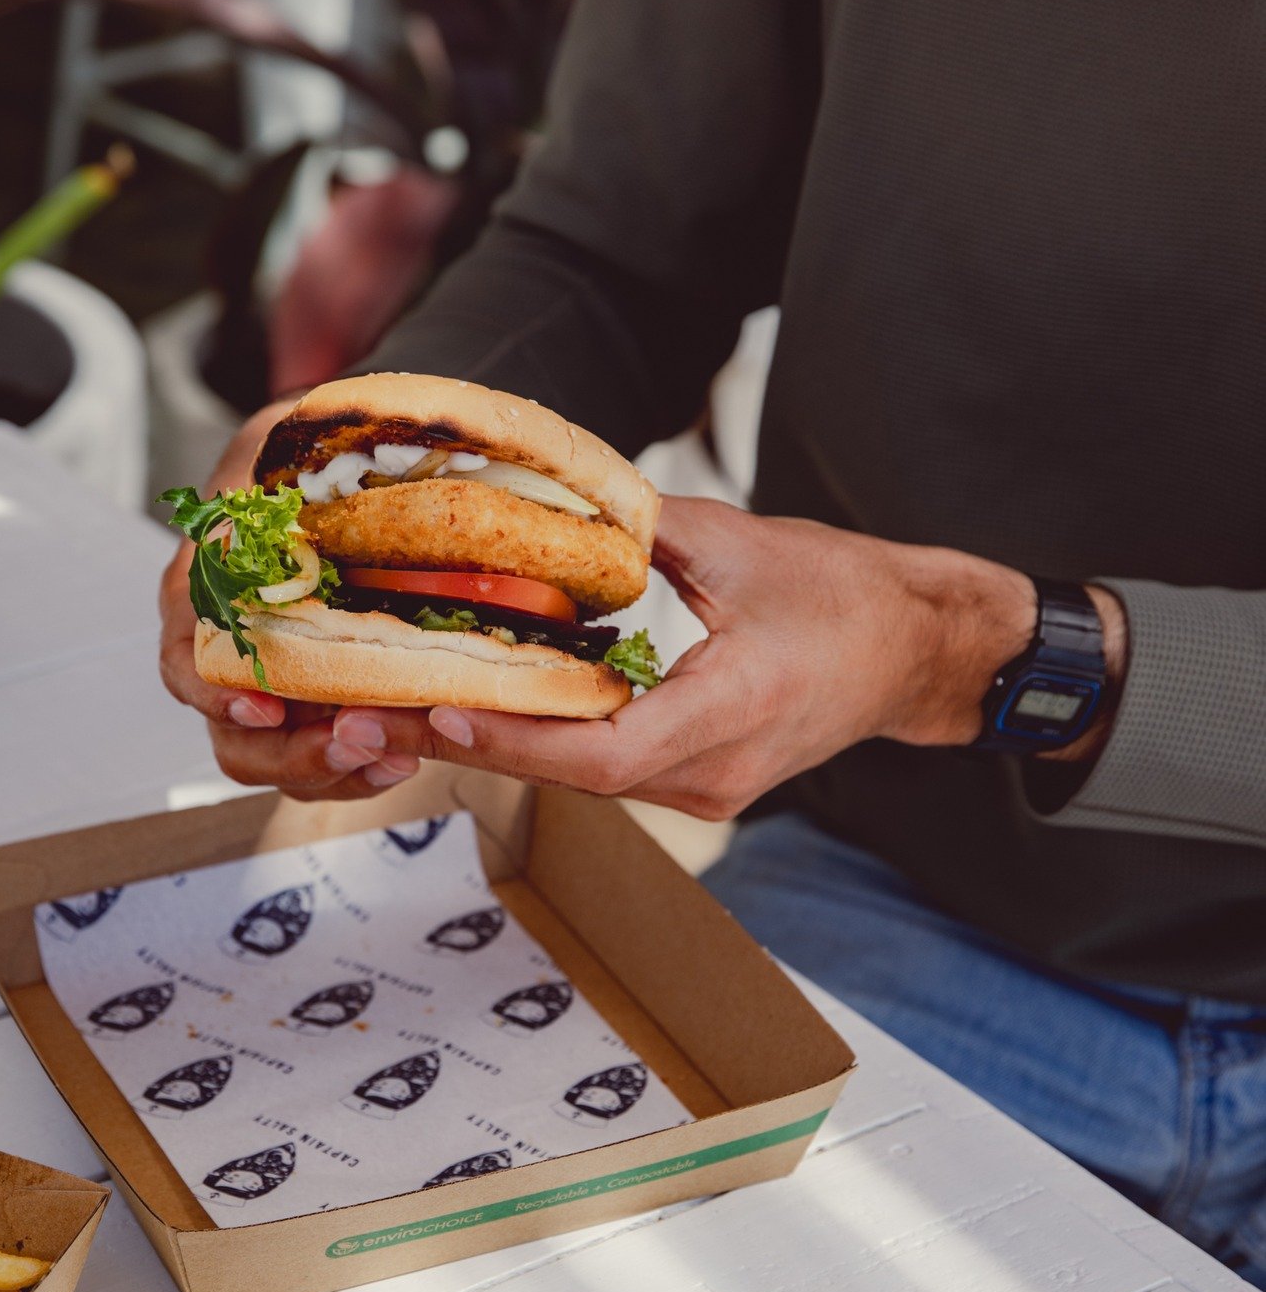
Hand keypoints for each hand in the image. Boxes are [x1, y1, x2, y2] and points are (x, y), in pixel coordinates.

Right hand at [157, 405, 422, 799]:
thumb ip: (285, 466)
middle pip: (235, 738)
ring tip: (398, 758)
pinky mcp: (314, 706)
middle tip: (360, 741)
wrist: (319, 473)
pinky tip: (407, 754)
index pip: (185, 664)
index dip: (216, 694)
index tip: (264, 704)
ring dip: (335, 771)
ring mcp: (270, 687)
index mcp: (200, 594)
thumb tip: (313, 464)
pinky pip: (324, 757)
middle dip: (295, 754)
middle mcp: (225, 654)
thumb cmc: (294, 460)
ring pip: (279, 762)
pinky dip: (361, 766)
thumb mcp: (281, 448)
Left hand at [361, 496, 1123, 819]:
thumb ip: (640, 528)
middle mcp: (713, 774)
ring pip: (581, 778)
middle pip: (575, 774)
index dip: (521, 739)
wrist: (913, 652)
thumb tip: (545, 502)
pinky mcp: (695, 782)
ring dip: (499, 743)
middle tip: (378, 710)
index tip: (446, 707)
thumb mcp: (742, 543)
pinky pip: (602, 768)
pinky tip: (481, 704)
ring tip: (405, 706)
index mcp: (734, 714)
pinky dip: (541, 739)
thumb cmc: (843, 594)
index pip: (608, 754)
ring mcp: (704, 789)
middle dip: (477, 740)